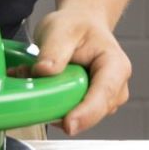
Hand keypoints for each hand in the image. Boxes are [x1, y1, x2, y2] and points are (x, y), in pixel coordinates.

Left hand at [30, 7, 131, 135]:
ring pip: (77, 117)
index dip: (86, 113)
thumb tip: (44, 71)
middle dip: (61, 105)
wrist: (80, 26)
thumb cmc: (76, 26)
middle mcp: (115, 88)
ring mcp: (103, 101)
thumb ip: (54, 49)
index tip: (68, 124)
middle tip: (33, 80)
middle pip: (91, 112)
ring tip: (38, 76)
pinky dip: (52, 104)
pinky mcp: (89, 108)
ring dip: (54, 104)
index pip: (103, 95)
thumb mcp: (61, 28)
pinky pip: (68, 116)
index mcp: (115, 67)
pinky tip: (43, 86)